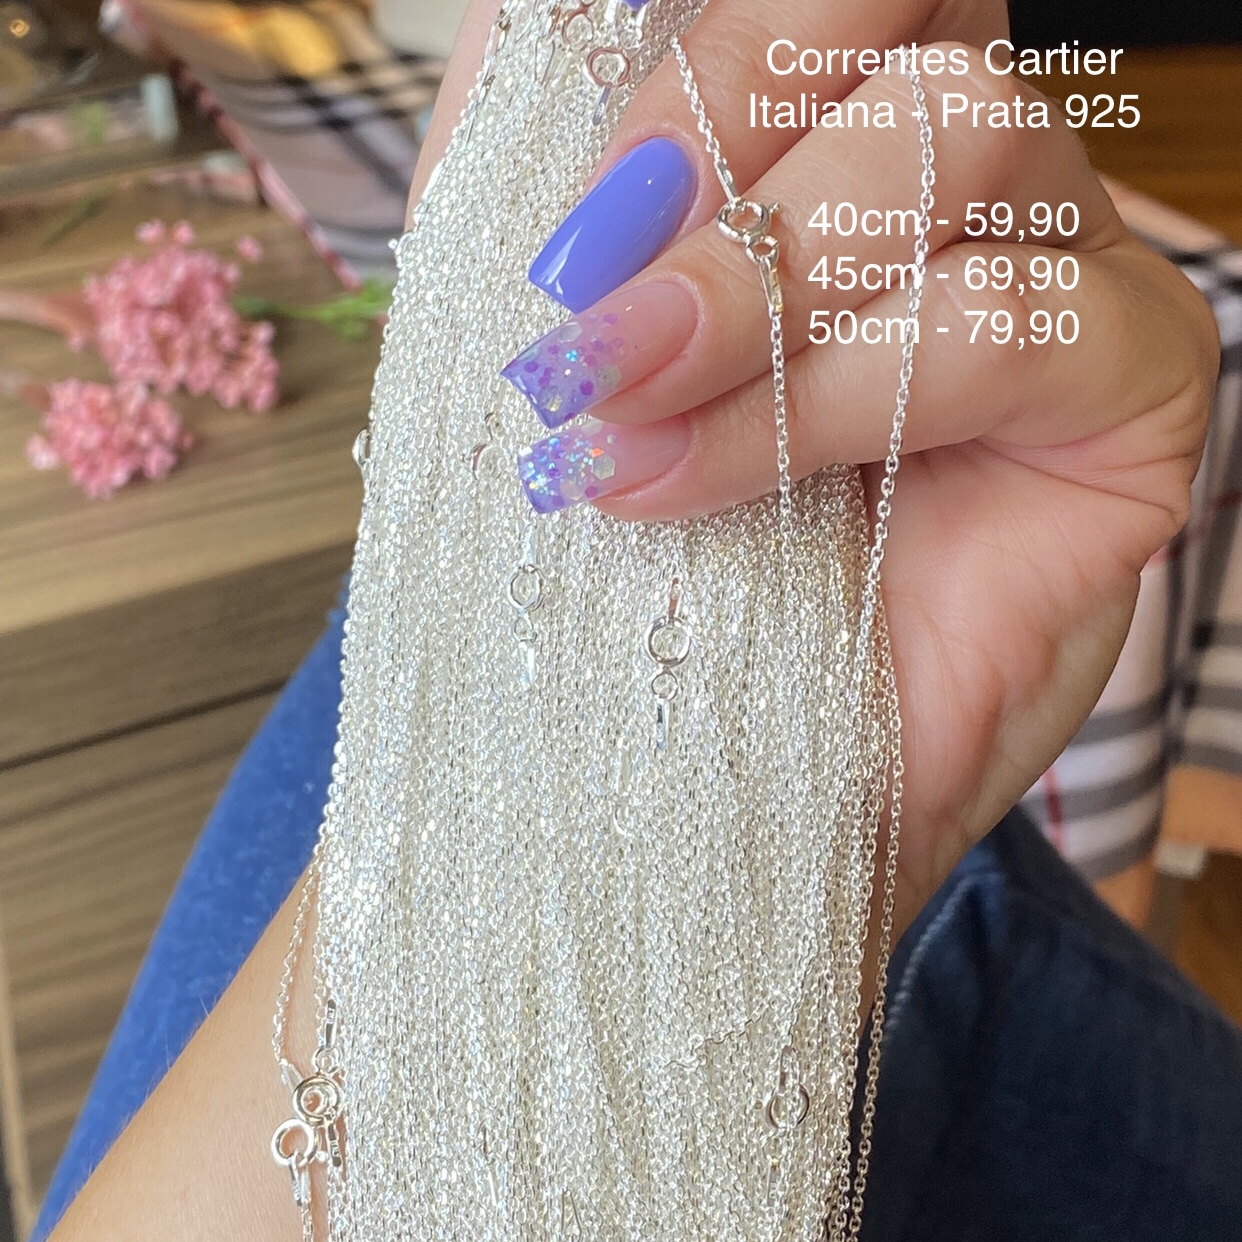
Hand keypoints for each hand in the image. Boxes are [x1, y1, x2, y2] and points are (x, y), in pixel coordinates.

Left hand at [418, 0, 1217, 931]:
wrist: (688, 772)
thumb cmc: (618, 554)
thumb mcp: (545, 342)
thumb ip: (536, 185)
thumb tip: (521, 32)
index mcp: (831, 149)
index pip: (818, 4)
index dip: (699, 57)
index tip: (570, 217)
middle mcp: (958, 188)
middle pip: (898, 30)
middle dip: (712, 140)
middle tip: (583, 310)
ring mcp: (1061, 269)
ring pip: (958, 137)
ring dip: (756, 281)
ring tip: (615, 408)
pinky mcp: (1130, 392)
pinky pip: (1009, 318)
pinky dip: (828, 390)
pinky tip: (693, 480)